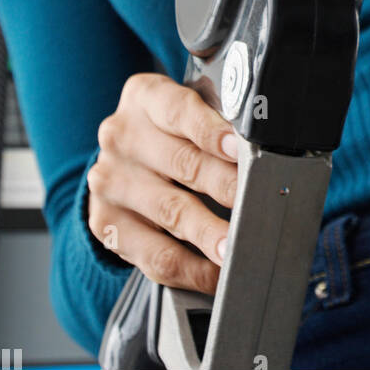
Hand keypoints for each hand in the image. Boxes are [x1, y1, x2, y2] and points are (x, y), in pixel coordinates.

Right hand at [87, 73, 239, 295]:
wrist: (123, 158)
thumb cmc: (171, 128)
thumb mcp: (189, 106)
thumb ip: (220, 115)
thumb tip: (263, 141)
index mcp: (144, 97)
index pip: (180, 111)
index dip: (211, 131)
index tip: (239, 150)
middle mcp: (121, 136)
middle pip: (181, 164)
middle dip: (225, 186)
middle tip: (254, 204)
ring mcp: (109, 181)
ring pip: (170, 212)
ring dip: (209, 234)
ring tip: (237, 246)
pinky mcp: (106, 224)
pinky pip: (154, 254)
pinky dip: (191, 268)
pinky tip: (215, 272)